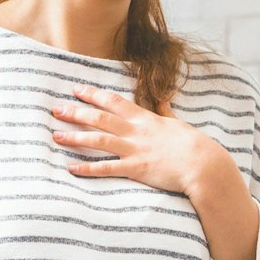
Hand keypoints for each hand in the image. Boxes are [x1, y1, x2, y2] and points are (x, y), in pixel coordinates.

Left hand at [50, 85, 231, 198]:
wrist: (203, 164)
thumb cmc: (192, 145)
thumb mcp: (177, 123)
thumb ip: (165, 112)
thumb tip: (164, 99)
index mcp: (144, 119)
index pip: (113, 101)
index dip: (93, 94)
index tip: (75, 89)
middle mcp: (135, 131)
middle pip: (100, 118)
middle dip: (76, 112)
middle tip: (56, 109)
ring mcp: (135, 150)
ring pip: (99, 140)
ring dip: (76, 137)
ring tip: (56, 136)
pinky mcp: (136, 169)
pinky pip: (107, 168)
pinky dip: (88, 168)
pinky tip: (72, 168)